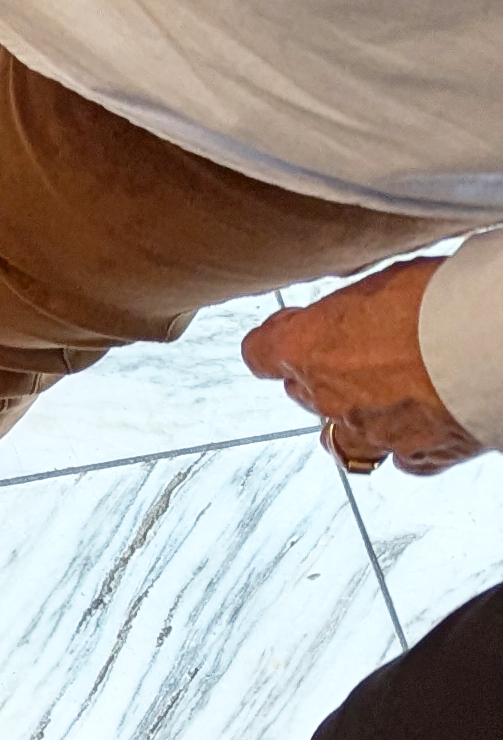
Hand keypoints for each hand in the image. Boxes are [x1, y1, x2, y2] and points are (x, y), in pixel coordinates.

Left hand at [244, 260, 485, 474]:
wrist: (493, 348)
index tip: (293, 328)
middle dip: (322, 373)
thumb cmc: (438, 303)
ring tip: (383, 395)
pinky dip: (404, 443)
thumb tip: (354, 309)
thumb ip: (351, 307)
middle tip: (359, 352)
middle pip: (303, 391)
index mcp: (305, 348)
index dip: (277, 340)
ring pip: (341, 435)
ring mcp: (370, 432)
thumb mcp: (379, 283)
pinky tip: (422, 423)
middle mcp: (327, 397)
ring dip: (352, 416)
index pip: (260, 353)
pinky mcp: (418, 454)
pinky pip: (398, 456)